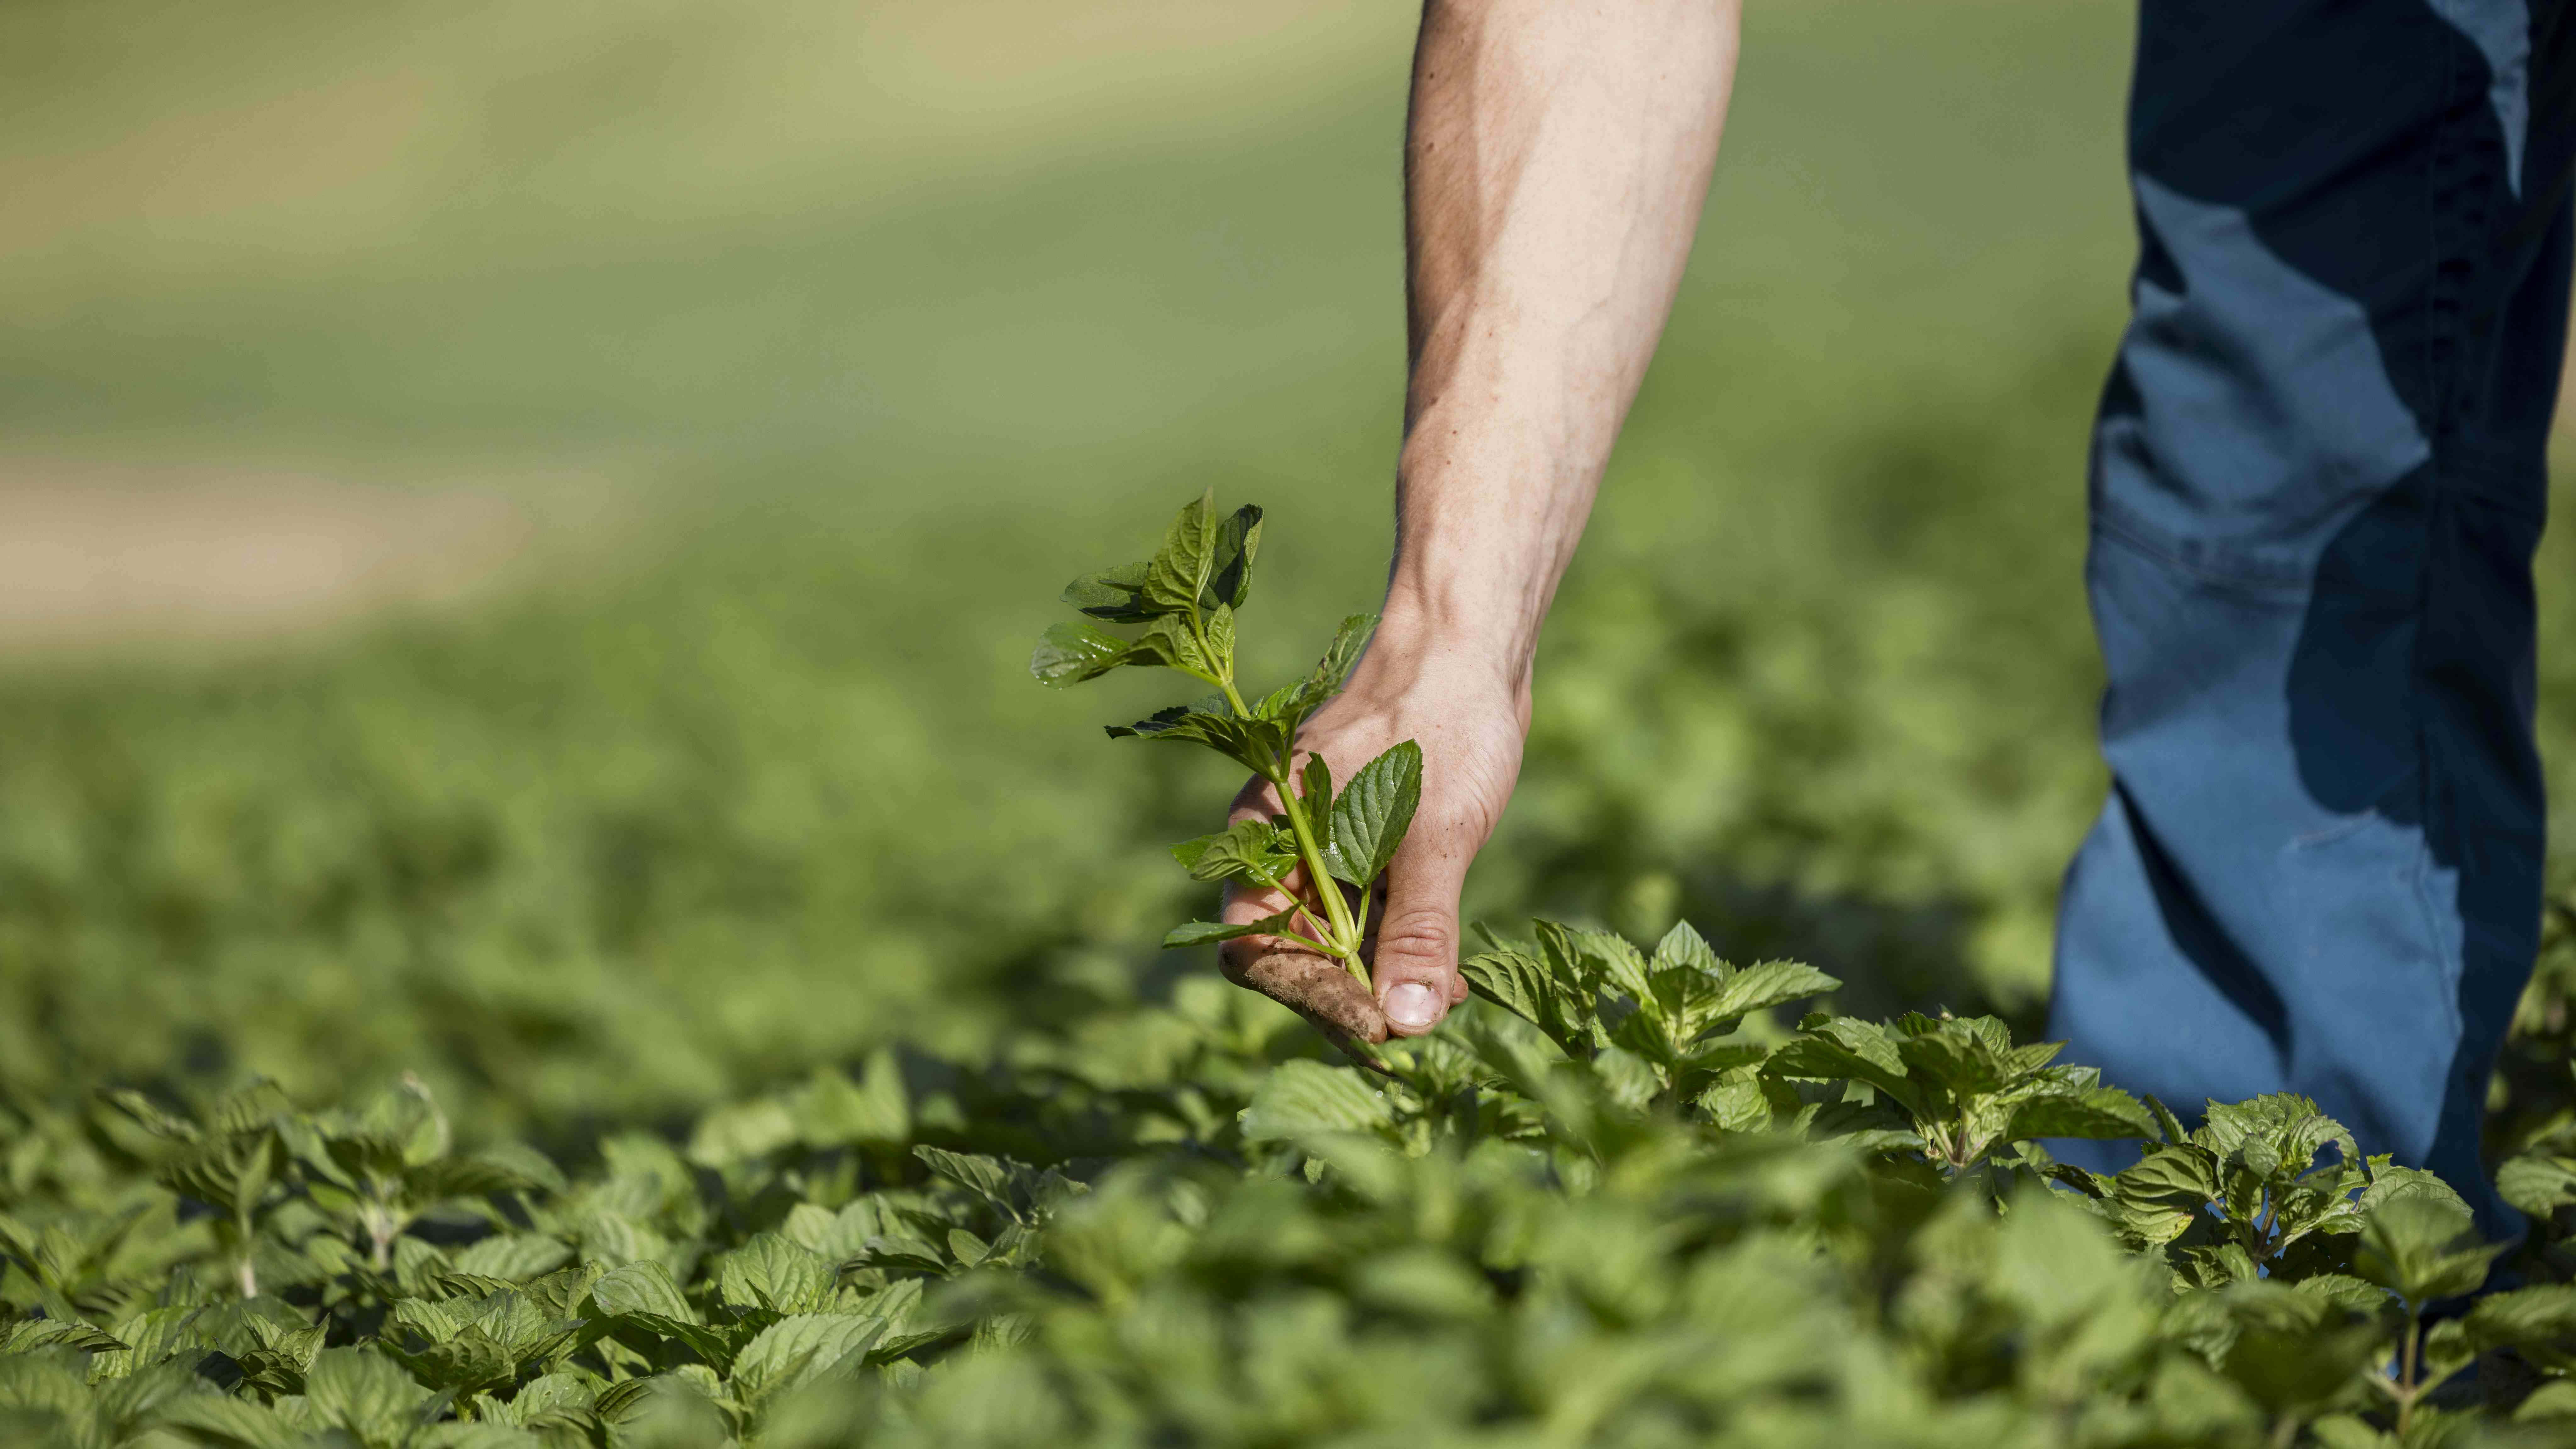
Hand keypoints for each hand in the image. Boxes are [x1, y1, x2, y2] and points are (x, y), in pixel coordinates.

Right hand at [1218, 640, 1528, 1045]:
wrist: (1473, 643)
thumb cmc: (1441, 720)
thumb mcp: (1432, 835)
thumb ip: (1417, 931)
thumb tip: (1405, 1026)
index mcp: (1266, 836)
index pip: (1256, 947)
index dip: (1309, 996)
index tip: (1374, 1026)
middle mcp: (1289, 849)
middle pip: (1295, 958)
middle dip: (1351, 1001)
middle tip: (1415, 1028)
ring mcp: (1332, 851)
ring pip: (1340, 948)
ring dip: (1386, 985)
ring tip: (1444, 1001)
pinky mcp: (1377, 851)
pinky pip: (1377, 924)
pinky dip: (1407, 955)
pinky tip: (1448, 979)